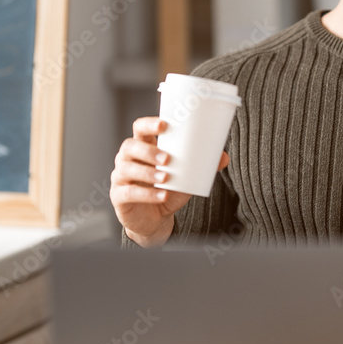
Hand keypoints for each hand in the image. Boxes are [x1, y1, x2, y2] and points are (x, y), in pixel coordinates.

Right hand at [109, 116, 229, 246]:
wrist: (155, 219)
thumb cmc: (167, 190)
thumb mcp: (186, 177)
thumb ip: (201, 166)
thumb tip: (223, 156)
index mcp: (143, 147)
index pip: (140, 128)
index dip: (149, 124)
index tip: (164, 125)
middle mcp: (127, 159)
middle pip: (129, 146)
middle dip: (148, 151)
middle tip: (167, 159)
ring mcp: (120, 177)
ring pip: (127, 169)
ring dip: (148, 172)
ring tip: (166, 178)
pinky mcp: (118, 197)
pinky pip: (129, 193)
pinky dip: (147, 194)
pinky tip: (162, 196)